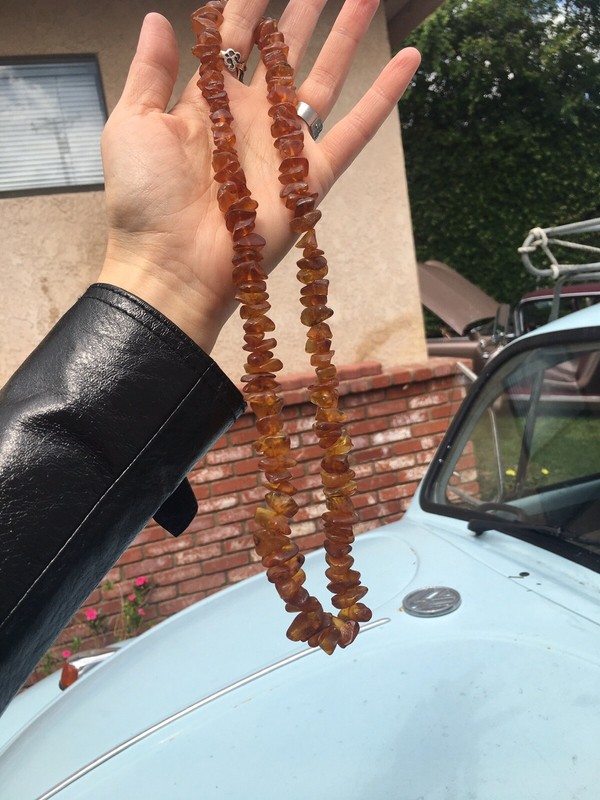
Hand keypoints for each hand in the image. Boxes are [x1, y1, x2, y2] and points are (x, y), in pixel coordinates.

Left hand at [97, 0, 419, 351]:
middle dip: (301, 9)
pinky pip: (357, 129)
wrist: (172, 265)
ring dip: (347, 34)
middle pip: (284, 50)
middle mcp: (251, 119)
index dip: (246, 4)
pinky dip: (384, 96)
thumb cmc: (144, 201)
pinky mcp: (313, 176)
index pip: (231, 40)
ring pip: (325, 77)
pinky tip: (409, 59)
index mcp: (207, 104)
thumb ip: (150, 72)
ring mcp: (284, 146)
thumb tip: (159, 19)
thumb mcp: (133, 124)